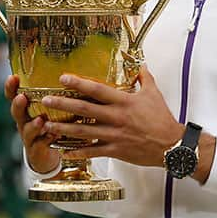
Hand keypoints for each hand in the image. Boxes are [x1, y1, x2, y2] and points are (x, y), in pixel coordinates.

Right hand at [6, 75, 59, 173]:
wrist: (51, 155)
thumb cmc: (54, 127)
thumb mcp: (55, 110)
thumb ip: (59, 96)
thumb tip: (72, 75)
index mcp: (27, 110)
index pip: (15, 96)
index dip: (11, 88)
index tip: (13, 77)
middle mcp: (25, 122)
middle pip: (17, 113)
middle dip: (18, 105)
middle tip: (21, 97)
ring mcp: (29, 137)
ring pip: (27, 130)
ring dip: (33, 125)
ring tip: (40, 120)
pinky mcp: (37, 150)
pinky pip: (39, 145)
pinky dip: (45, 140)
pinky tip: (52, 135)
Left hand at [40, 66, 183, 167]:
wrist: (170, 146)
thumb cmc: (162, 119)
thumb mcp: (154, 95)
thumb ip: (145, 79)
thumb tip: (141, 65)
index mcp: (125, 102)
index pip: (97, 90)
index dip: (79, 83)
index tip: (63, 78)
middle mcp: (116, 118)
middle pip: (84, 109)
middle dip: (63, 104)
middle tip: (45, 100)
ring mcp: (114, 135)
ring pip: (83, 131)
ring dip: (63, 128)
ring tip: (48, 124)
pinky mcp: (115, 150)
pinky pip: (92, 152)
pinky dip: (77, 152)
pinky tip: (64, 151)